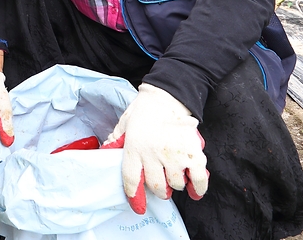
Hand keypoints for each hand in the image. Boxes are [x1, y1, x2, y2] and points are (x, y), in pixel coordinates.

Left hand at [105, 84, 208, 213]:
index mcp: (134, 148)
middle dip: (159, 190)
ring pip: (175, 184)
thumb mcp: (124, 123)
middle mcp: (153, 154)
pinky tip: (194, 190)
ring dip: (175, 184)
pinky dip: (197, 188)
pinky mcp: (192, 153)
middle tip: (161, 185)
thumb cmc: (144, 110)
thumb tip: (105, 150)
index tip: (138, 206)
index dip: (134, 197)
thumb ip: (116, 138)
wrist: (167, 96)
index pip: (131, 180)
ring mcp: (173, 155)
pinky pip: (197, 179)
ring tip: (175, 176)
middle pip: (156, 186)